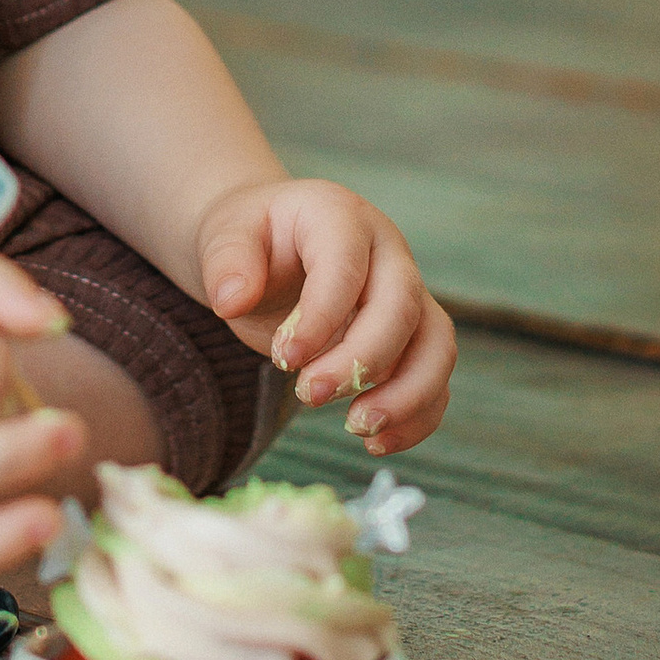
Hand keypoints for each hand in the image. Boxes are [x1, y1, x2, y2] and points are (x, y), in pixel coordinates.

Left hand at [194, 178, 456, 453]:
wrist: (266, 248)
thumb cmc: (249, 241)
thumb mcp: (223, 237)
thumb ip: (225, 263)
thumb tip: (231, 301)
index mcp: (340, 216)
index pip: (346, 266)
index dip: (321, 316)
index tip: (286, 358)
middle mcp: (386, 252)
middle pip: (401, 307)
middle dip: (362, 360)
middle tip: (310, 395)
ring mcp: (407, 294)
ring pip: (436, 345)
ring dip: (407, 395)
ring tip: (358, 429)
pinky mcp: (412, 337)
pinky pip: (433, 378)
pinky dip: (417, 416)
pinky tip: (375, 443)